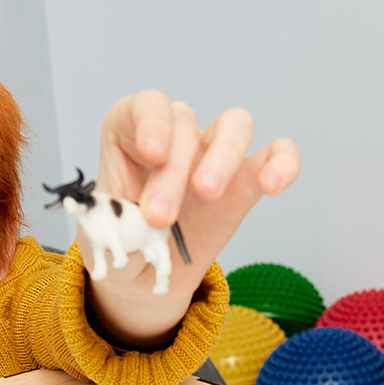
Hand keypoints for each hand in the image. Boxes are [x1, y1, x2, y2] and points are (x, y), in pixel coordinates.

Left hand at [81, 92, 300, 344]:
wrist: (147, 278)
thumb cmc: (122, 247)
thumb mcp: (102, 245)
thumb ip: (113, 236)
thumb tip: (128, 236)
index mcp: (130, 138)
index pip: (144, 106)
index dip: (150, 120)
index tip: (152, 152)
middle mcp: (176, 138)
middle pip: (185, 126)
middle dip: (173, 172)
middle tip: (160, 217)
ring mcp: (214, 156)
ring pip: (234, 125)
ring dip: (223, 156)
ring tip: (209, 194)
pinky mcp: (246, 182)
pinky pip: (276, 155)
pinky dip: (281, 162)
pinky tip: (271, 185)